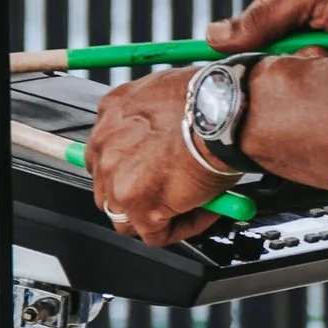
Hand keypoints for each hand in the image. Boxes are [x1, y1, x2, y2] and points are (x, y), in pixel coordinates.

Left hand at [84, 70, 238, 246]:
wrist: (222, 113)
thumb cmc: (207, 100)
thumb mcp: (166, 93)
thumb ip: (156, 121)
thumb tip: (166, 143)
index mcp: (111, 113)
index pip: (107, 154)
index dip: (131, 169)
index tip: (154, 172)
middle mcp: (105, 147)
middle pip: (109, 188)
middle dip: (139, 196)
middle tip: (171, 195)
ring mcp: (118, 180)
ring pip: (127, 217)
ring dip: (157, 217)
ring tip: (191, 207)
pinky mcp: (139, 206)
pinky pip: (156, 234)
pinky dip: (181, 228)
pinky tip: (204, 211)